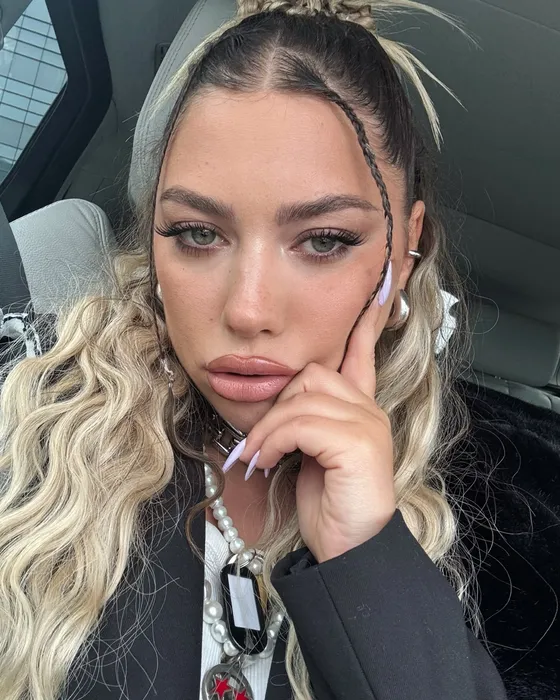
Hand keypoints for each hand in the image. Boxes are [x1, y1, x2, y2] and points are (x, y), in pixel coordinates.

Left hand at [229, 296, 395, 562]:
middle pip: (311, 375)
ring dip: (269, 429)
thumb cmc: (326, 502)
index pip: (362, 356)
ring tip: (259, 458)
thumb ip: (303, 422)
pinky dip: (275, 441)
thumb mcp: (310, 454)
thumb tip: (274, 408)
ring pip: (302, 398)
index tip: (373, 293)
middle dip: (277, 406)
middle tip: (260, 444)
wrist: (348, 549)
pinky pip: (301, 423)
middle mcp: (369, 410)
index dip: (363, 326)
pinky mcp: (358, 443)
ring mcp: (368, 425)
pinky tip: (270, 463)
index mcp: (359, 410)